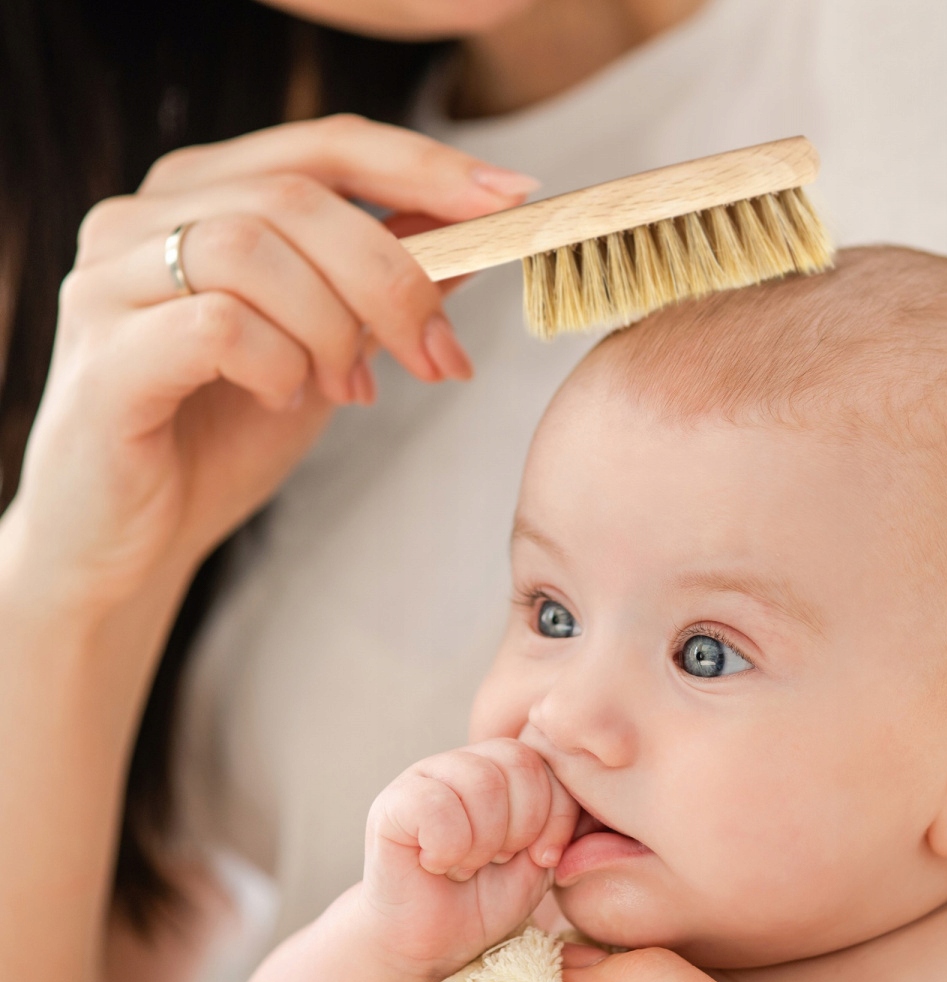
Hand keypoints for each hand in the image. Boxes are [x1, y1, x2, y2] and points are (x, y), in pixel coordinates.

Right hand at [6, 114, 536, 609]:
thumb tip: (467, 246)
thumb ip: (379, 291)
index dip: (424, 166)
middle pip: (299, 195)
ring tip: (345, 390)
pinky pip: (218, 323)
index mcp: (204, 197)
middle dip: (395, 278)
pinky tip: (283, 399)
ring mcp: (111, 279)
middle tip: (439, 356)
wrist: (137, 537)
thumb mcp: (326, 352)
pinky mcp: (104, 352)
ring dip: (333, 328)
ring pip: (254, 248)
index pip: (325, 146)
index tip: (509, 199)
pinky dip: (277, 363)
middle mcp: (146, 218)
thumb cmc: (224, 438)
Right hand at [360, 738, 579, 981]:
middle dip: (521, 828)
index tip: (541, 856)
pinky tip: (438, 865)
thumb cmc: (487, 899)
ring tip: (467, 865)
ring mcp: (425, 776)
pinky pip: (435, 805)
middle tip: (496, 861)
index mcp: (504, 767)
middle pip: (518, 764)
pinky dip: (448, 847)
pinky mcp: (391, 805)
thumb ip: (561, 815)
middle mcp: (465, 760)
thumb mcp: (540, 855)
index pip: (547, 759)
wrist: (430, 948)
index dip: (555, 815)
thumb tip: (591, 781)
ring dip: (483, 842)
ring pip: (481, 782)